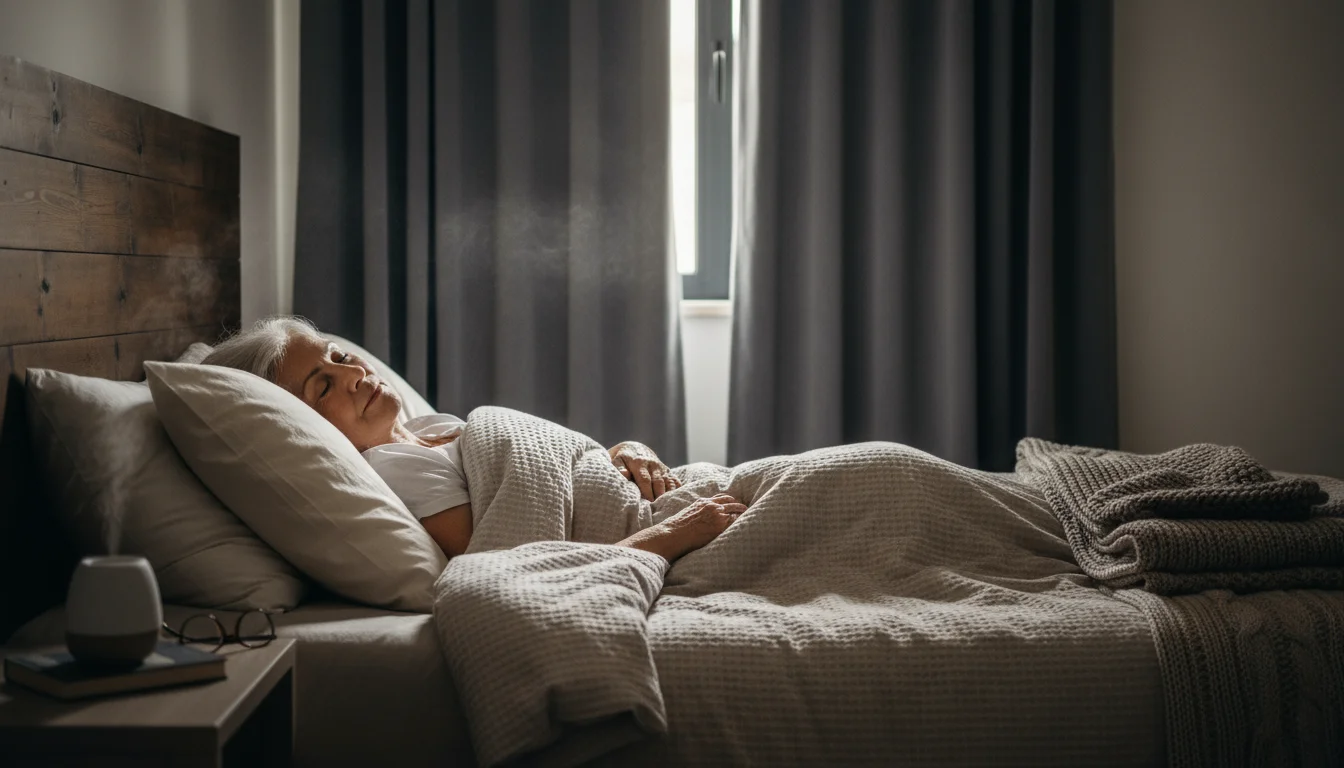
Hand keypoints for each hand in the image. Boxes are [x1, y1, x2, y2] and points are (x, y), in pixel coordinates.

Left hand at [609, 441, 680, 500]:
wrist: (635, 449)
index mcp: (639, 463)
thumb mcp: (617, 461)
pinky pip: (675, 482)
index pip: (644, 479)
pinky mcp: (668, 472)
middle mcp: (653, 465)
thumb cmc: (623, 460)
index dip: (647, 491)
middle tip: (657, 509)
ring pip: (669, 482)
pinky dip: (677, 491)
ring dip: (669, 494)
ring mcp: (662, 468)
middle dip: (658, 496)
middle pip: (658, 482)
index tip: (647, 503)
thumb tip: (624, 474)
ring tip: (667, 507)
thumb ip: (619, 468)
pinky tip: (675, 502)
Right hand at [619, 494, 745, 561]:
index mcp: (703, 501)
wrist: (672, 534)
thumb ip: (699, 513)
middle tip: (747, 510)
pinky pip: (735, 523)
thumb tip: (703, 520)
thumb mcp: (688, 514)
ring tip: (752, 518)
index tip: (736, 505)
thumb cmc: (676, 528)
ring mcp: (717, 515)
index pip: (723, 497)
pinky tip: (747, 527)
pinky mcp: (719, 527)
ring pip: (736, 511)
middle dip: (741, 507)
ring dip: (744, 514)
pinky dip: (741, 523)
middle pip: (732, 503)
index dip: (731, 501)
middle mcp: (712, 506)